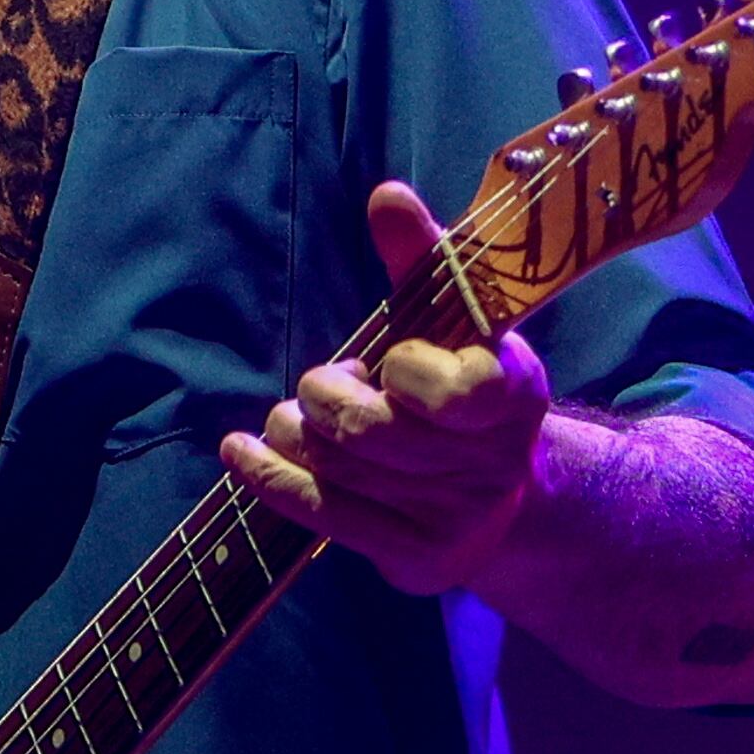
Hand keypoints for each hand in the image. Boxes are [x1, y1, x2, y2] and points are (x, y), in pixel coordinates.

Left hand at [221, 179, 555, 596]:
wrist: (505, 494)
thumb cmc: (461, 381)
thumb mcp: (454, 323)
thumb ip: (423, 261)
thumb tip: (386, 195)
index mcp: (514, 393)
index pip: (451, 390)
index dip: (405, 372)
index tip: (393, 362)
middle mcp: (493, 463)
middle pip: (372, 430)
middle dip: (326, 396)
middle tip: (324, 384)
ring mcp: (457, 518)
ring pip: (341, 468)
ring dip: (296, 430)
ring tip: (295, 417)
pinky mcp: (418, 558)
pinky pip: (323, 513)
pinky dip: (269, 475)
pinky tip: (240, 451)